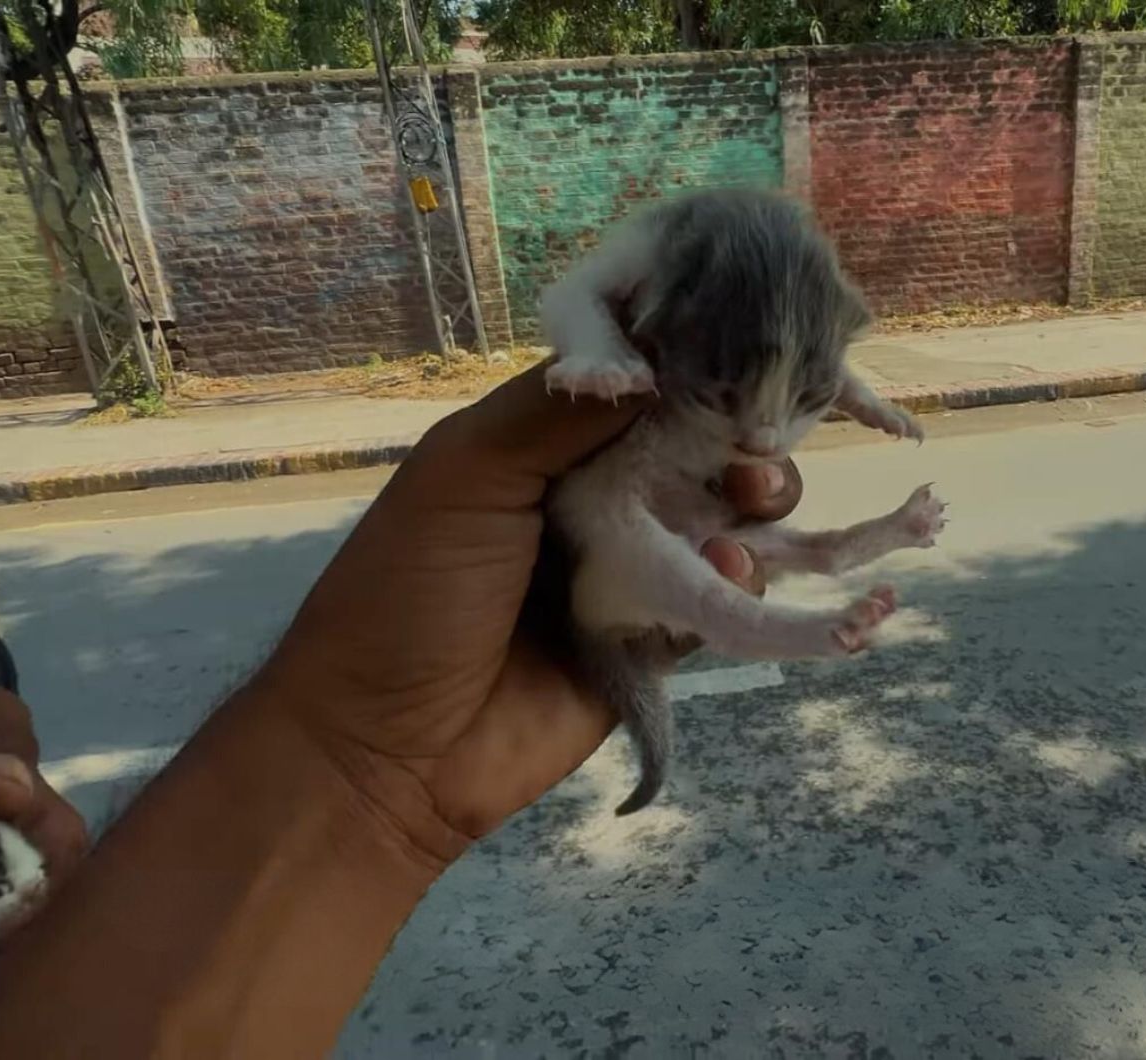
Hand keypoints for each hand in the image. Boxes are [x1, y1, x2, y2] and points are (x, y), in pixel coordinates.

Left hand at [252, 363, 801, 866]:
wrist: (388, 750)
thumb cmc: (410, 594)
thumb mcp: (466, 473)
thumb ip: (557, 408)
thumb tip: (661, 361)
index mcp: (539, 445)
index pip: (634, 381)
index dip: (690, 363)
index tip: (744, 353)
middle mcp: (592, 496)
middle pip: (692, 445)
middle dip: (737, 434)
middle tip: (758, 442)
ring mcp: (627, 568)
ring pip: (719, 516)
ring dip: (753, 500)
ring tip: (756, 500)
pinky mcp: (654, 640)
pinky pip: (719, 597)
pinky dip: (741, 578)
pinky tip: (730, 570)